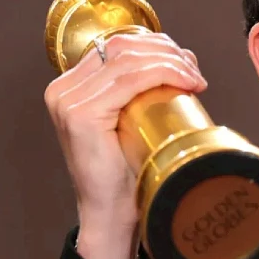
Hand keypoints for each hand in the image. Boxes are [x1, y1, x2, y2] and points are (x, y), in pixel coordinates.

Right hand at [43, 32, 206, 258]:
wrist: (112, 213)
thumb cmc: (126, 171)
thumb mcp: (131, 119)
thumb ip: (141, 89)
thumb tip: (181, 57)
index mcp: (70, 86)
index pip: (117, 46)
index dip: (156, 45)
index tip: (187, 62)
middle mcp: (62, 89)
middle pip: (122, 47)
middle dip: (166, 51)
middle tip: (194, 70)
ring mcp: (68, 101)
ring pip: (129, 60)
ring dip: (171, 63)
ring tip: (195, 78)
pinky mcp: (81, 114)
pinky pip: (131, 79)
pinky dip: (164, 74)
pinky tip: (186, 83)